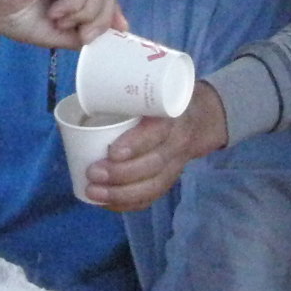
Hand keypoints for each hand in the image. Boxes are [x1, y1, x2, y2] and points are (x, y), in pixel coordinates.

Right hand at [0, 0, 123, 47]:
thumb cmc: (8, 12)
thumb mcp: (52, 30)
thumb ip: (80, 30)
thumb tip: (110, 32)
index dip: (112, 10)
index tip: (121, 29)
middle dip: (102, 17)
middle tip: (85, 36)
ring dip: (86, 14)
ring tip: (60, 21)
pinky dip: (76, 4)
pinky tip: (56, 10)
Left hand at [84, 83, 228, 209]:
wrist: (201, 118)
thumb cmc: (166, 99)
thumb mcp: (156, 87)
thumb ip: (130, 87)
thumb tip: (90, 86)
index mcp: (172, 116)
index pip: (158, 133)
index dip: (135, 145)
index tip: (111, 151)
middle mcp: (177, 142)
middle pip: (153, 165)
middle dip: (120, 174)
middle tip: (92, 172)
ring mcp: (176, 164)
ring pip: (153, 185)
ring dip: (121, 194)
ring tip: (93, 192)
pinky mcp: (171, 178)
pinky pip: (152, 196)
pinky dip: (128, 204)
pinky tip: (106, 203)